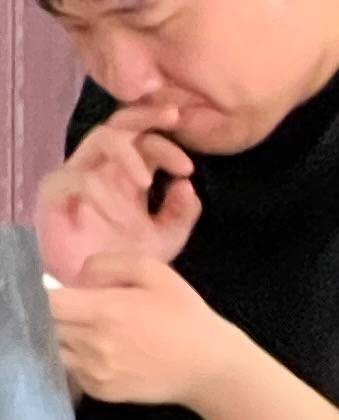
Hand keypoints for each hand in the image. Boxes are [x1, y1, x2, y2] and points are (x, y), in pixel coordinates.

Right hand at [38, 101, 194, 287]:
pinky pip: (78, 178)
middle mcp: (102, 167)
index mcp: (128, 173)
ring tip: (146, 184)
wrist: (96, 289)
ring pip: (100, 140)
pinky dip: (102, 194)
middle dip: (147, 118)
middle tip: (172, 119)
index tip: (189, 166)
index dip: (166, 140)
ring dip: (128, 157)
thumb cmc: (126, 258)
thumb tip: (187, 184)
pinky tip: (120, 216)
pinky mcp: (55, 193)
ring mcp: (77, 175)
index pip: (144, 139)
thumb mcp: (167, 238)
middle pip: (120, 125)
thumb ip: (182, 213)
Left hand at [48, 246, 241, 410]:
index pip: (46, 302)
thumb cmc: (185, 317)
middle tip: (80, 313)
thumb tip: (78, 279)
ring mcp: (96, 371)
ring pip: (56, 348)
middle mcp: (93, 343)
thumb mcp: (155, 272)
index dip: (46, 295)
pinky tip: (103, 354)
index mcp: (104, 311)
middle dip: (58, 316)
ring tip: (90, 334)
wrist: (212, 369)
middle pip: (48, 325)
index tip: (60, 293)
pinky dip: (78, 360)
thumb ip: (108, 264)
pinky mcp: (101, 391)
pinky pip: (71, 370)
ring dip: (65, 338)